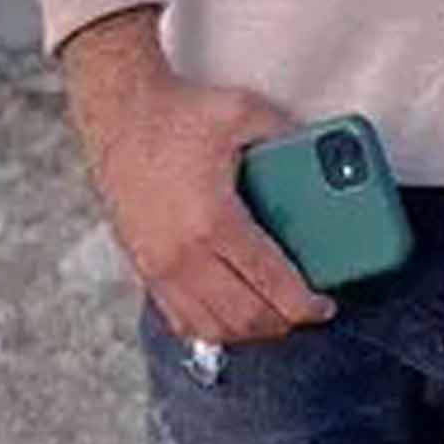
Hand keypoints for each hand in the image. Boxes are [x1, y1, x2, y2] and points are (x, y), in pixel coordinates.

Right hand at [59, 7, 335, 346]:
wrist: (120, 115)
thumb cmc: (177, 114)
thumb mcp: (243, 112)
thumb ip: (285, 135)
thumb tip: (320, 151)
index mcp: (213, 220)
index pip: (268, 282)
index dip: (303, 304)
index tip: (323, 306)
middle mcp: (184, 254)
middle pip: (243, 316)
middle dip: (282, 323)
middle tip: (306, 312)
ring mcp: (160, 268)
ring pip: (211, 327)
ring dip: (248, 331)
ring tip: (274, 316)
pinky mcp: (145, 269)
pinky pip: (180, 320)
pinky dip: (212, 327)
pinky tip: (231, 316)